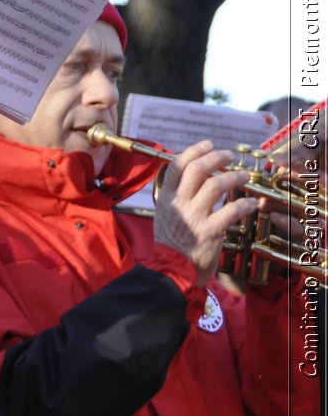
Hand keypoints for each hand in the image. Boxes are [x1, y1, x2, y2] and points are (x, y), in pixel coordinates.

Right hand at [153, 141, 255, 286]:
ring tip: (244, 176)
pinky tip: (250, 203)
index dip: (195, 151)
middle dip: (217, 158)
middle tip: (230, 156)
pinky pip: (232, 210)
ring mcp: (194, 217)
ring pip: (216, 185)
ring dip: (235, 177)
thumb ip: (177, 197)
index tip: (209, 144)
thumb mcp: (165, 216)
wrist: (171, 271)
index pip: (176, 165)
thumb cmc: (171, 244)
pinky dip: (244, 203)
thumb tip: (196, 178)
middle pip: (197, 169)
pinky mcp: (210, 231)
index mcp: (165, 199)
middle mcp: (178, 204)